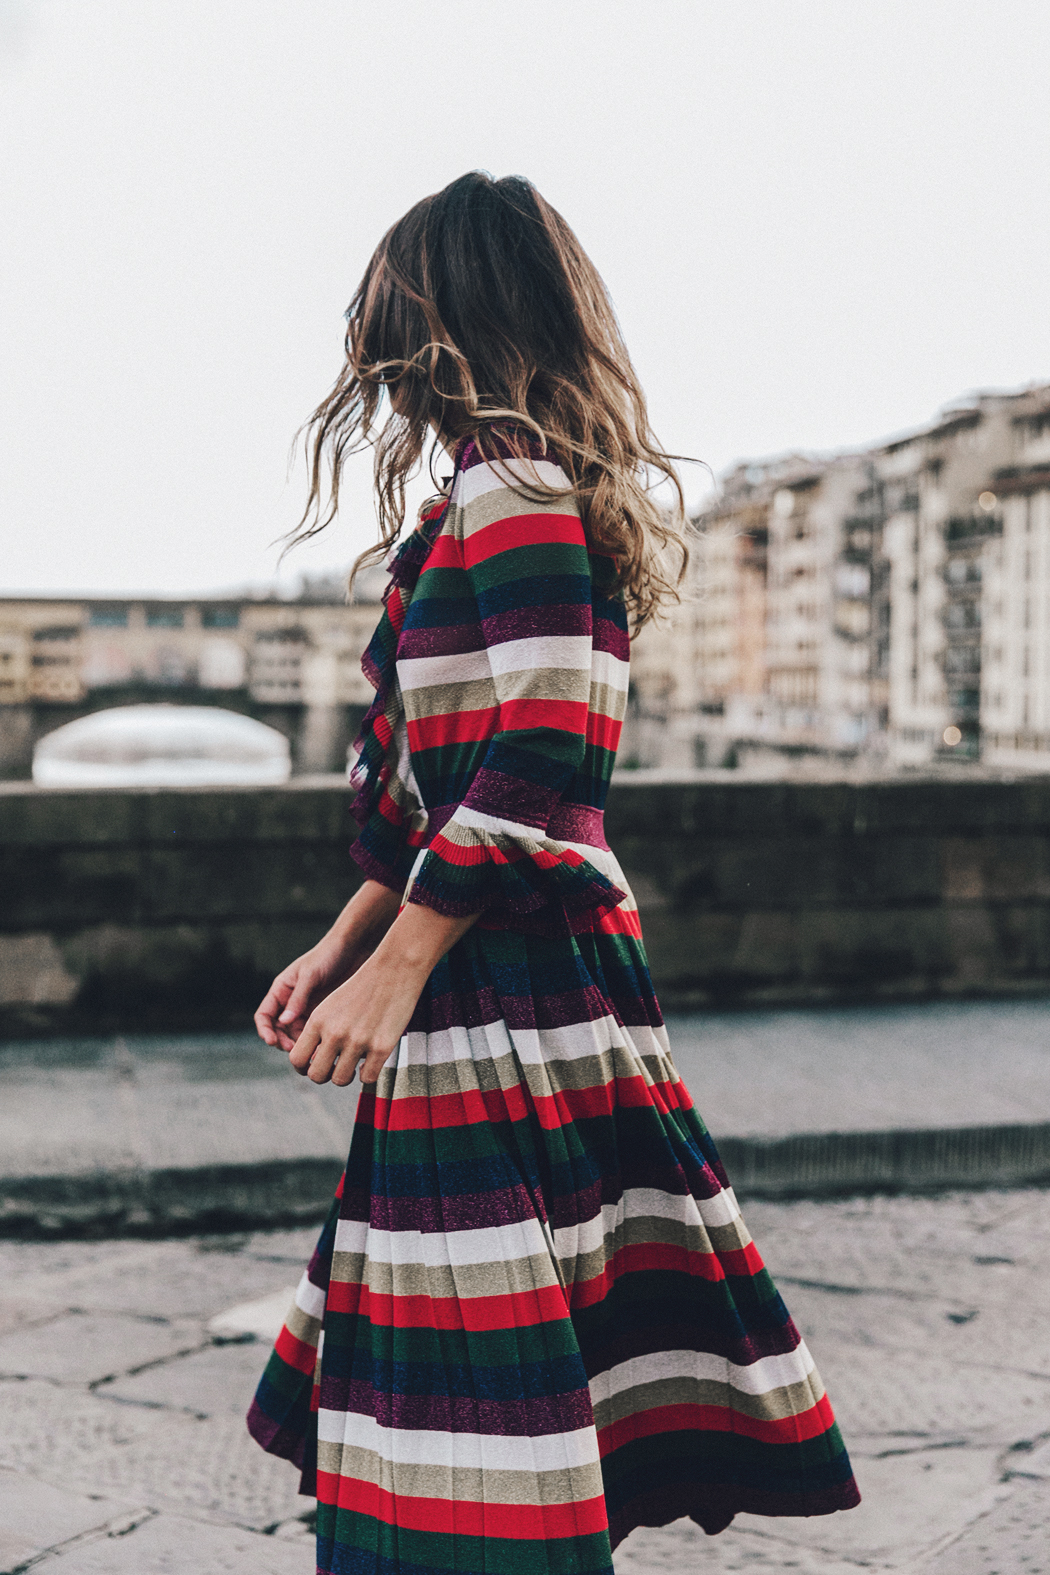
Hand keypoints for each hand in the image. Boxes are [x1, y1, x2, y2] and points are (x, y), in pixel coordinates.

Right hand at [254, 881, 400, 1051]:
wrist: (355, 949)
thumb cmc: (329, 955)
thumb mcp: (311, 975)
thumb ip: (298, 998)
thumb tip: (283, 1022)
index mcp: (281, 990)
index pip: (264, 1015)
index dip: (265, 1030)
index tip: (272, 1041)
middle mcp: (291, 1002)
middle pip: (279, 1031)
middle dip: (283, 1043)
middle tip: (295, 1050)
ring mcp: (308, 1009)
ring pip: (297, 1035)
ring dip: (301, 1046)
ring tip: (311, 1052)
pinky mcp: (324, 1015)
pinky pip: (315, 1034)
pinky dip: (316, 1043)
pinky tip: (324, 1048)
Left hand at [288, 900, 478, 1085]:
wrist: (395, 969)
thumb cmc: (365, 986)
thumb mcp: (333, 1004)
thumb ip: (320, 1030)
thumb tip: (316, 1060)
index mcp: (317, 1020)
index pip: (296, 1058)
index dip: (303, 1068)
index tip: (314, 1066)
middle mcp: (334, 1032)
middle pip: (315, 1075)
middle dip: (324, 1076)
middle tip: (334, 1069)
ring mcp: (358, 1041)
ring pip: (340, 1080)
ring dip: (346, 1077)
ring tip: (354, 1067)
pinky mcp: (382, 1047)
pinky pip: (368, 1078)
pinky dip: (368, 1075)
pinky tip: (372, 1063)